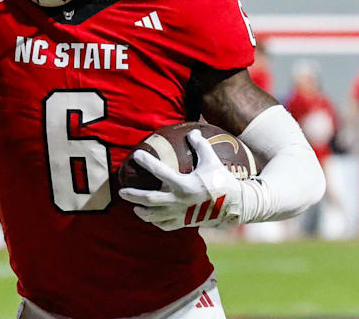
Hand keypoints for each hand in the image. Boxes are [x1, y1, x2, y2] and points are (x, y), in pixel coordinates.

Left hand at [119, 129, 242, 229]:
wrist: (237, 206)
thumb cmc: (223, 182)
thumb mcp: (213, 162)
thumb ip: (201, 146)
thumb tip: (192, 131)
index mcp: (185, 184)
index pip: (160, 172)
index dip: (147, 162)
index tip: (136, 155)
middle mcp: (179, 201)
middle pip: (150, 200)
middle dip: (133, 195)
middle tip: (121, 191)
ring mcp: (181, 214)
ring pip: (154, 216)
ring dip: (142, 211)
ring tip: (134, 207)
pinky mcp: (184, 223)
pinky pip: (165, 225)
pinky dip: (155, 222)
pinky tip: (150, 217)